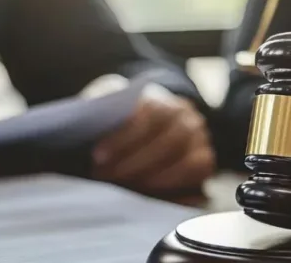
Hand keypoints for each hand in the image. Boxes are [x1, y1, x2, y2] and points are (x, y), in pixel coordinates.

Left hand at [91, 83, 214, 193]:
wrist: (145, 120)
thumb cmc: (118, 117)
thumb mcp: (104, 106)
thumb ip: (97, 111)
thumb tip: (86, 123)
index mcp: (158, 96)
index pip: (147, 114)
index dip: (123, 138)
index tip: (98, 156)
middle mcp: (184, 114)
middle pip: (167, 142)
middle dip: (135, 165)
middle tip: (107, 179)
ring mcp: (198, 136)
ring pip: (186, 160)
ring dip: (155, 179)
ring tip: (125, 189)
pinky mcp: (204, 158)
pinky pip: (198, 174)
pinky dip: (176, 186)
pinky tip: (150, 194)